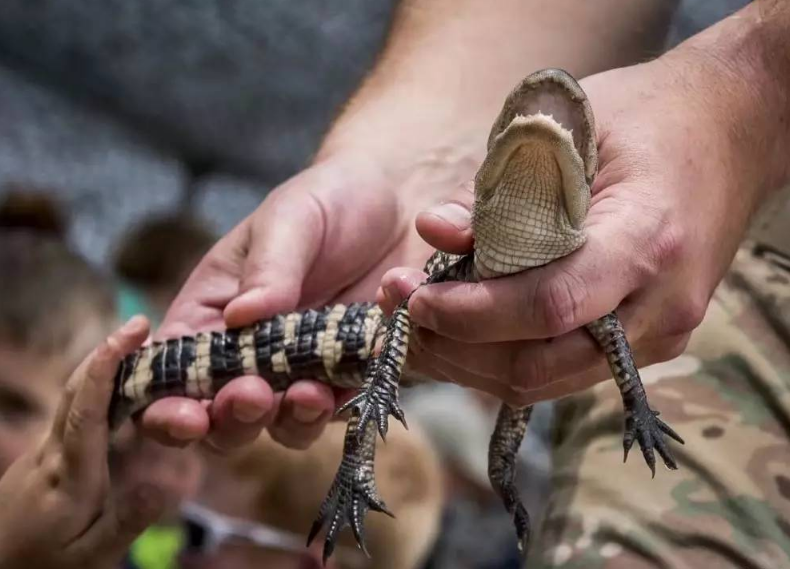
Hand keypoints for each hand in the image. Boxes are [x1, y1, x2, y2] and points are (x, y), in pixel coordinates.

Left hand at [0, 317, 164, 568]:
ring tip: (137, 346)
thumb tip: (167, 484)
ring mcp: (43, 451)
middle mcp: (52, 453)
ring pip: (71, 397)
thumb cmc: (43, 566)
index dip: (106, 367)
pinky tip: (119, 387)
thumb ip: (127, 520)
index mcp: (69, 475)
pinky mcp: (42, 456)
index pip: (87, 410)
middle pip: (74, 390)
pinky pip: (72, 410)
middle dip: (106, 351)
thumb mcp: (92, 556)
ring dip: (102, 365)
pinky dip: (97, 387)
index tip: (130, 333)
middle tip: (140, 324)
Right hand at [143, 154, 471, 450]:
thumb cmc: (328, 201)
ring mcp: (301, 372)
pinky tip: (346, 383)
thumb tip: (241, 316)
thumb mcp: (291, 221)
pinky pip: (339, 409)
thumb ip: (269, 268)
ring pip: (280, 426)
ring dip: (288, 422)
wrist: (400, 202)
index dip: (167, 406)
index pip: (171, 375)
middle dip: (230, 420)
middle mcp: (249, 355)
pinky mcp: (349, 377)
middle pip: (221, 417)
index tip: (188, 416)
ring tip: (307, 395)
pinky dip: (339, 408)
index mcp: (211, 315)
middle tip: (252, 395)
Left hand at [378, 46, 786, 405]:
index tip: (414, 298)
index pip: (548, 306)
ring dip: (471, 362)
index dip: (471, 314)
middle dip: (457, 349)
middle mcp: (659, 305)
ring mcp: (660, 334)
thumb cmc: (648, 116)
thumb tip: (433, 231)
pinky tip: (465, 329)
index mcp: (647, 238)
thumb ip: (501, 185)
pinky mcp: (647, 343)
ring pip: (545, 382)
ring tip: (419, 322)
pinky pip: (562, 369)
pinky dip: (505, 357)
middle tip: (400, 312)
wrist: (730, 131)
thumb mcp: (570, 127)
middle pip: (539, 366)